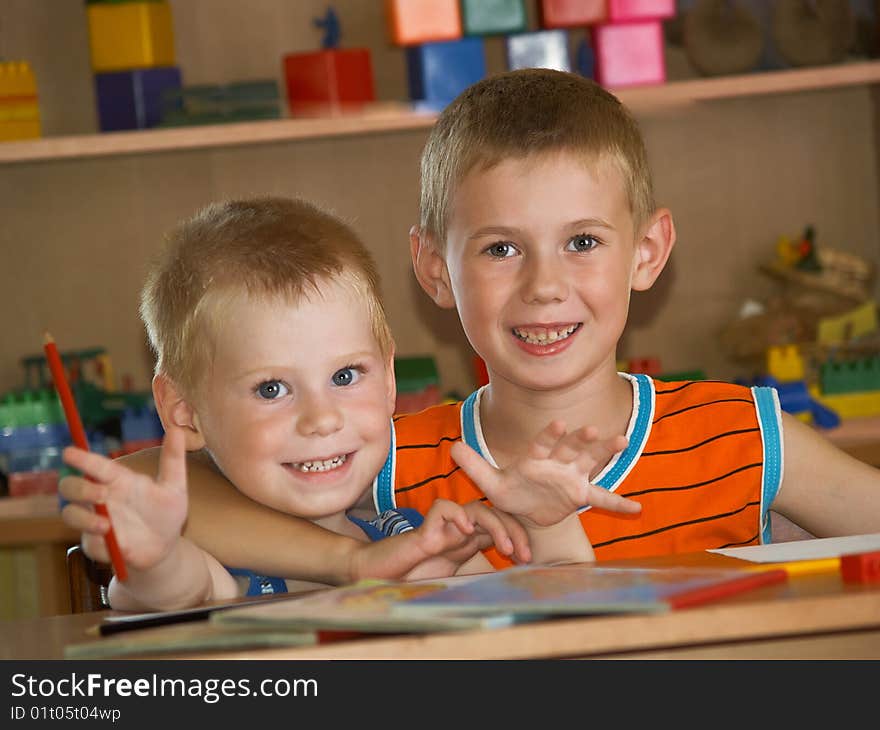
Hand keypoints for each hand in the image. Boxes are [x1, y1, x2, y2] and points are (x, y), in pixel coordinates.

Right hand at [59, 426, 188, 570]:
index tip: (69, 452)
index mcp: (118, 480)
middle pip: (71, 486)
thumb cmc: (166, 513)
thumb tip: (178, 430)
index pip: (96, 466)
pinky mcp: (95, 542)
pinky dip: (95, 541)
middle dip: (79, 488)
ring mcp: (95, 519)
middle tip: (101, 495)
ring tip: (106, 525)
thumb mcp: (175, 487)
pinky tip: (112, 542)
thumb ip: (173, 460)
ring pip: (69, 512)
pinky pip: (86, 541)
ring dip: (82, 517)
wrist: (165, 547)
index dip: (82, 458)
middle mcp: (101, 497)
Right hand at [402, 498, 530, 579]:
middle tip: (525, 556)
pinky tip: (466, 531)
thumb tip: (507, 589)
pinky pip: (443, 507)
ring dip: (496, 525)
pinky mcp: (426, 528)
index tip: (527, 560)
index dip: (518, 539)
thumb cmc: (418, 578)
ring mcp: (444, 527)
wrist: (385, 575)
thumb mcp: (458, 581)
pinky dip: (457, 515)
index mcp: (469, 541)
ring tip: (504, 548)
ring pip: (476, 508)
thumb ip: (478, 580)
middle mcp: (460, 530)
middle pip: (495, 514)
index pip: (501, 527)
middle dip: (515, 531)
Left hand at [450, 420, 640, 528]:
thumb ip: (474, 466)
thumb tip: (452, 446)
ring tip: (623, 440)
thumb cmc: (510, 492)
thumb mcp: (491, 484)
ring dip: (605, 451)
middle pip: (571, 447)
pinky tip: (638, 509)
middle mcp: (557, 461)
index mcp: (535, 456)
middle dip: (581, 438)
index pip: (543, 443)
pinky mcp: (582, 493)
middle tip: (593, 429)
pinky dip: (618, 503)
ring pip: (591, 461)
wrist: (527, 511)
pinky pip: (602, 498)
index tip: (558, 424)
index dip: (550, 434)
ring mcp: (572, 476)